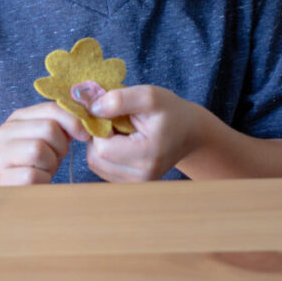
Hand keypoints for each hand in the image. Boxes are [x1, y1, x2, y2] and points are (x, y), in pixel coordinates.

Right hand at [0, 102, 90, 185]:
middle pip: (48, 128)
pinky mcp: (3, 177)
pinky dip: (43, 180)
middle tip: (57, 156)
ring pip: (39, 149)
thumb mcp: (46, 139)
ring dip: (51, 163)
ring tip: (45, 168)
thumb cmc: (32, 163)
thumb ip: (60, 126)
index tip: (84, 135)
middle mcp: (5, 132)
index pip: (51, 108)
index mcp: (17, 118)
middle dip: (61, 145)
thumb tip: (85, 120)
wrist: (5, 190)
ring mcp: (0, 154)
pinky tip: (38, 181)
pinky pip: (34, 174)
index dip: (73, 121)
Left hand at [85, 85, 201, 181]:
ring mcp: (137, 184)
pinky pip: (102, 168)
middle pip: (96, 158)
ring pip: (96, 164)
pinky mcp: (131, 184)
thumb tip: (92, 110)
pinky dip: (106, 153)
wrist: (189, 132)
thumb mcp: (148, 96)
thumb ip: (119, 99)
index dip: (100, 127)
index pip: (102, 148)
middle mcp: (142, 177)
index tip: (113, 114)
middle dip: (99, 136)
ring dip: (101, 144)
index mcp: (147, 157)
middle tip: (117, 121)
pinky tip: (122, 142)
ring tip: (122, 131)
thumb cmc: (169, 112)